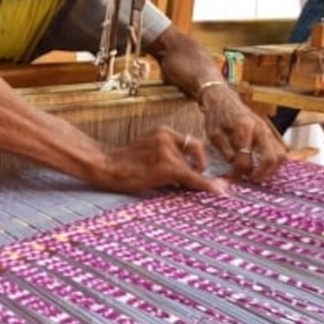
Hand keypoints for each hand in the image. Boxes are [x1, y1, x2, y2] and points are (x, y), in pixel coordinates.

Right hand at [96, 126, 229, 195]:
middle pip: (196, 152)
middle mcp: (167, 136)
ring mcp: (167, 151)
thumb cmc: (123, 163)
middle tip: (201, 180)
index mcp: (162, 131)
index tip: (203, 168)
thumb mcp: (146, 149)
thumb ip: (165, 153)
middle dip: (201, 166)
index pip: (190, 142)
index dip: (199, 157)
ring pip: (192, 168)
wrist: (104, 165)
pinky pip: (193, 178)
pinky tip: (219, 191)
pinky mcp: (166, 166)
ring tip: (177, 187)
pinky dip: (208, 185)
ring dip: (192, 180)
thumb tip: (189, 171)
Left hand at [199, 86, 285, 182]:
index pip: (245, 158)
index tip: (233, 177)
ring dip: (271, 170)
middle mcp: (260, 129)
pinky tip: (262, 168)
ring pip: (280, 156)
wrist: (224, 99)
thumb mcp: (214, 134)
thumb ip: (225, 152)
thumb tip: (236, 171)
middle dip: (261, 174)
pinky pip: (280, 152)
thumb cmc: (217, 117)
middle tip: (250, 180)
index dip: (238, 172)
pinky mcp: (271, 133)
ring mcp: (268, 131)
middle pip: (271, 159)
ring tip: (256, 175)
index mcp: (243, 128)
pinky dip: (274, 163)